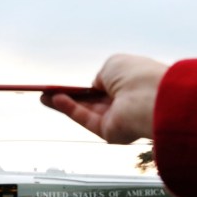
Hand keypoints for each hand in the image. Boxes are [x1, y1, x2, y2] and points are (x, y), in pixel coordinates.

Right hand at [41, 54, 167, 143]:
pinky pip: (86, 119)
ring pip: (85, 111)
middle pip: (91, 102)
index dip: (85, 87)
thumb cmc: (138, 76)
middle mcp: (125, 104)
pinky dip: (70, 109)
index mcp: (131, 85)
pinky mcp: (109, 132)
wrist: (152, 97)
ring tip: (44, 96)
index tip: (68, 84)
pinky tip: (55, 99)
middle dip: (69, 96)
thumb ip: (100, 76)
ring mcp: (117, 119)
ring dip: (64, 103)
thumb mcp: (113, 65)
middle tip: (49, 92)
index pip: (104, 88)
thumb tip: (94, 85)